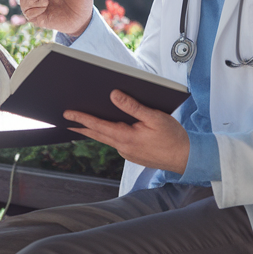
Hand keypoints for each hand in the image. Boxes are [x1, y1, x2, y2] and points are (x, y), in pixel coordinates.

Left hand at [64, 91, 189, 174]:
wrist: (186, 158)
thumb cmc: (173, 137)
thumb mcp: (154, 117)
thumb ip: (133, 106)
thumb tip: (114, 95)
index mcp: (126, 137)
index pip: (98, 126)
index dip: (81, 119)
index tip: (67, 114)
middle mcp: (123, 148)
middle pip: (97, 134)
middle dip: (81, 126)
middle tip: (66, 119)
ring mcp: (127, 153)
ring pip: (106, 139)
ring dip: (94, 131)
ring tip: (81, 123)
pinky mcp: (133, 154)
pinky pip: (116, 142)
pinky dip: (108, 134)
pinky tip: (108, 128)